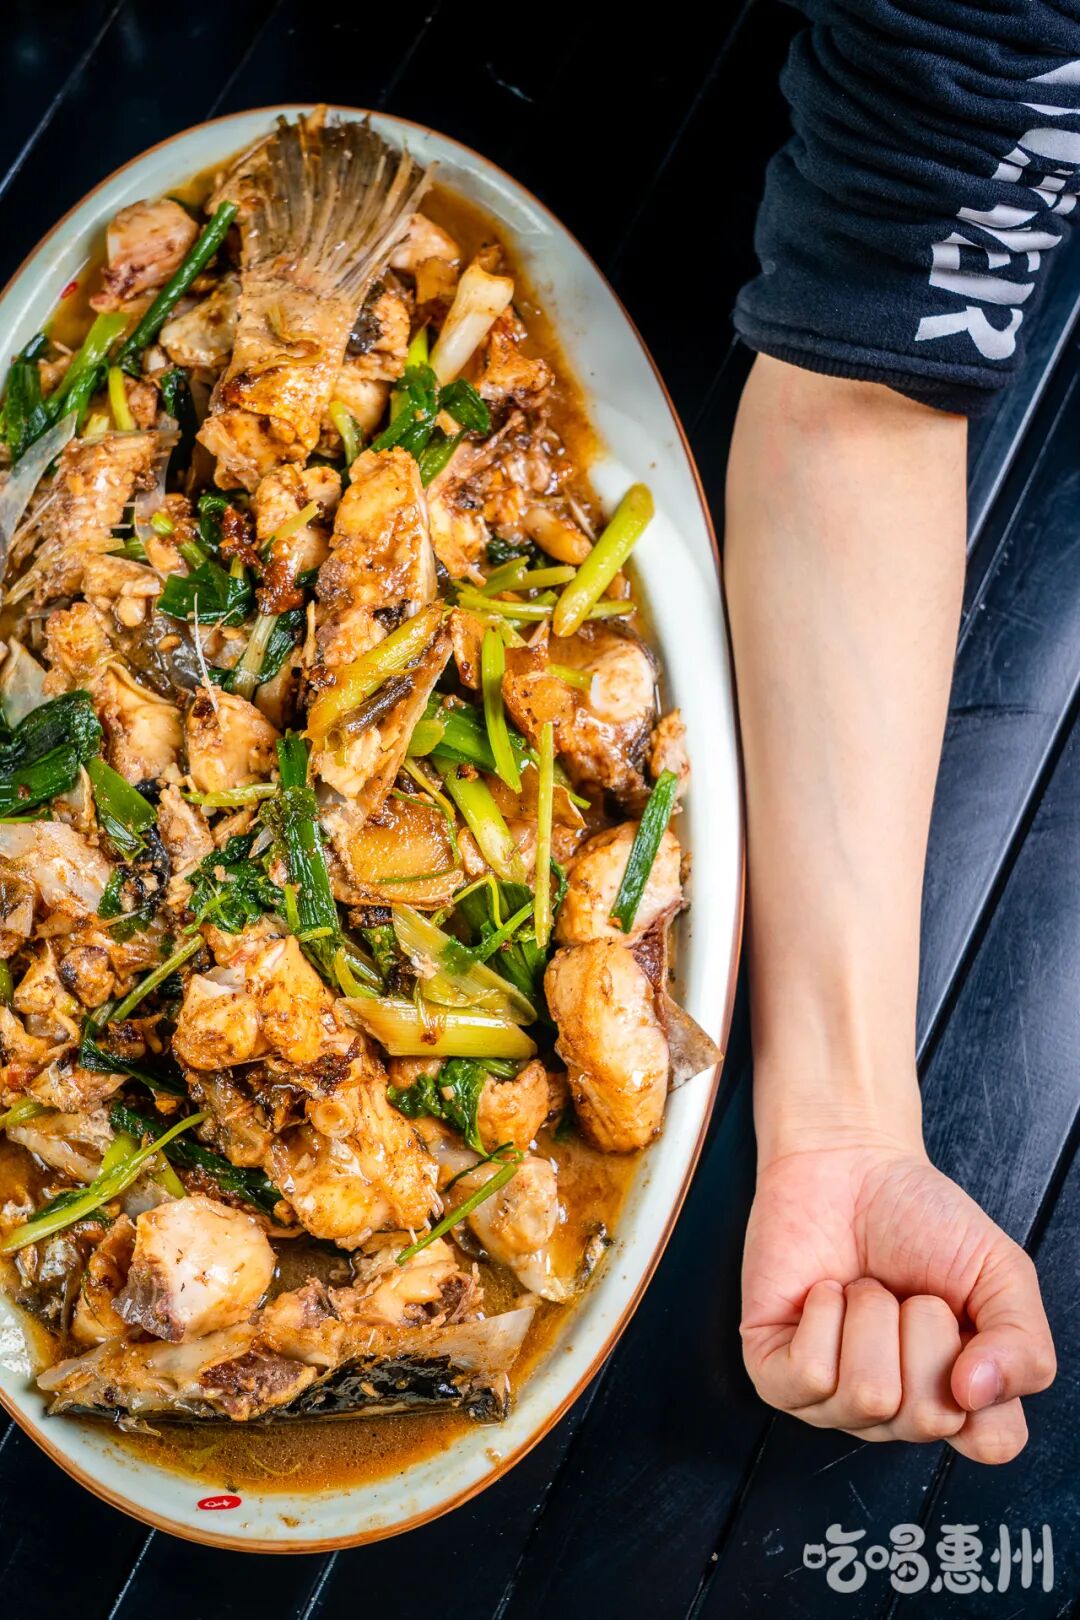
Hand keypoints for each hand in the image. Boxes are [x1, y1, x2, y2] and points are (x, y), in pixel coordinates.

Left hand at [740, 1135, 1055, 1462]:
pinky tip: (826, 1292)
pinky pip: (810, 1374)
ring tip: (865, 1287)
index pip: (993, 1444)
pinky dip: (824, 1313)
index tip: (964, 1316)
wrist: (849, 1165)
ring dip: (872, 1315)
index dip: (986, 1380)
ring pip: (869, 1395)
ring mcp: (834, 1404)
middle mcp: (897, 1415)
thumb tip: (976, 1394)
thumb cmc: (921, 1220)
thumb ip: (1023, 1342)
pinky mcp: (777, 1378)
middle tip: (907, 1291)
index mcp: (958, 1401)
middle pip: (929, 1416)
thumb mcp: (1000, 1271)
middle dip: (923, 1326)